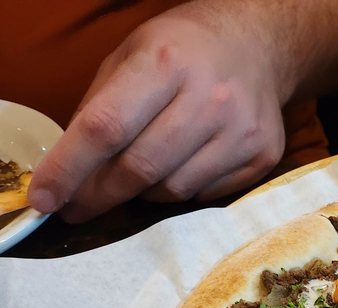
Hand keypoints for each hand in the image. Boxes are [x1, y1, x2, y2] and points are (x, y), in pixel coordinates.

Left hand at [27, 6, 286, 222]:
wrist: (257, 44)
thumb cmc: (183, 50)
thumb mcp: (131, 56)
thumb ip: (100, 108)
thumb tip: (72, 170)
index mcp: (165, 64)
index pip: (106, 127)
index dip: (70, 167)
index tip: (46, 197)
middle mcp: (209, 98)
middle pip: (140, 168)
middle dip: (101, 193)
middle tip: (79, 205)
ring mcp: (241, 131)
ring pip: (173, 189)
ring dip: (144, 191)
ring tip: (140, 174)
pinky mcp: (263, 155)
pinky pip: (206, 194)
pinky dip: (183, 189)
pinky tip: (182, 165)